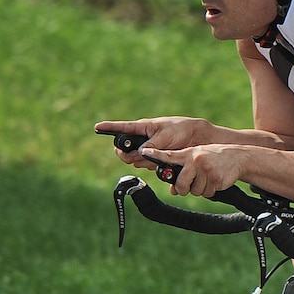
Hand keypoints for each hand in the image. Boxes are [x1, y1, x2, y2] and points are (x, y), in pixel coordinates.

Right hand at [93, 117, 210, 167]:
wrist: (196, 138)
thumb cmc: (181, 129)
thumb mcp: (165, 136)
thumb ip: (151, 145)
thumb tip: (139, 153)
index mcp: (142, 128)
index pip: (122, 128)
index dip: (109, 128)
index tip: (97, 126)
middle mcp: (142, 140)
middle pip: (125, 151)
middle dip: (129, 156)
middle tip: (140, 155)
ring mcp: (147, 150)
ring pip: (136, 161)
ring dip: (144, 162)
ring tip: (158, 155)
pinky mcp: (154, 159)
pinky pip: (147, 166)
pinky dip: (153, 166)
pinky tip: (163, 163)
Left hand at [139, 144, 241, 197]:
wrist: (237, 157)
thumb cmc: (213, 159)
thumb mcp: (197, 159)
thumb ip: (185, 171)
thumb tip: (174, 191)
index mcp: (188, 154)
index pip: (168, 155)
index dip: (155, 154)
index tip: (144, 151)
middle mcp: (195, 160)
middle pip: (181, 184)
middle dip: (184, 189)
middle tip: (190, 185)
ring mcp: (205, 169)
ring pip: (195, 191)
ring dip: (201, 189)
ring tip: (207, 178)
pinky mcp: (215, 178)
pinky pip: (207, 193)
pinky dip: (210, 191)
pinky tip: (215, 181)